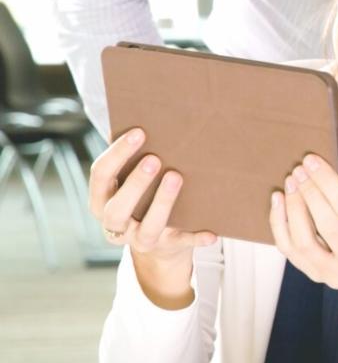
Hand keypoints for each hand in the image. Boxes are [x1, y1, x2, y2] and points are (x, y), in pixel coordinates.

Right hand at [87, 128, 214, 306]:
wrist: (158, 246)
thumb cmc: (141, 199)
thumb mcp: (129, 180)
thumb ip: (131, 157)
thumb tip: (140, 115)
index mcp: (102, 201)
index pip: (100, 176)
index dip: (117, 154)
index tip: (139, 131)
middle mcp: (115, 224)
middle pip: (117, 208)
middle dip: (135, 183)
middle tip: (155, 159)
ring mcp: (141, 239)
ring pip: (148, 227)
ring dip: (162, 202)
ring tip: (177, 176)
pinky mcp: (168, 247)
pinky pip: (182, 244)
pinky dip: (196, 238)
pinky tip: (212, 232)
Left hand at [268, 155, 337, 290]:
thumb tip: (333, 156)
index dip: (328, 182)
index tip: (312, 161)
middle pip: (326, 224)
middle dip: (309, 192)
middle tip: (299, 170)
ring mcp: (334, 273)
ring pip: (303, 241)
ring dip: (293, 208)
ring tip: (290, 184)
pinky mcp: (315, 276)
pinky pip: (290, 250)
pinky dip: (280, 224)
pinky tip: (280, 202)